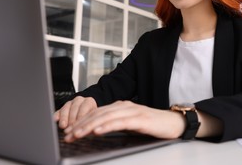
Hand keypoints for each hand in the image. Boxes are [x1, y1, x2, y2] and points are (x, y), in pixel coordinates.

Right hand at [54, 96, 97, 128]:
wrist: (87, 114)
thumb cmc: (91, 119)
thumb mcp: (94, 119)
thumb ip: (92, 122)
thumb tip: (89, 130)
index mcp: (89, 101)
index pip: (85, 107)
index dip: (81, 116)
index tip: (79, 124)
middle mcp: (79, 100)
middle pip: (74, 108)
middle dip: (72, 119)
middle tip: (71, 127)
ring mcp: (70, 103)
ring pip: (66, 109)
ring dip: (64, 118)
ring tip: (63, 126)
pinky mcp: (61, 108)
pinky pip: (58, 111)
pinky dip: (56, 115)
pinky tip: (56, 120)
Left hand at [62, 100, 185, 141]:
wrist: (173, 123)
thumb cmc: (152, 124)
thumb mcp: (129, 124)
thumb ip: (114, 124)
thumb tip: (95, 131)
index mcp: (120, 106)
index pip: (96, 113)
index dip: (81, 122)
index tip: (69, 132)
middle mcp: (125, 106)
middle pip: (98, 114)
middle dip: (80, 125)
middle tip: (68, 135)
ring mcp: (133, 111)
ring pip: (106, 117)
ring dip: (89, 126)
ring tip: (77, 134)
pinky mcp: (140, 119)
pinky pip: (120, 122)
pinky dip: (107, 126)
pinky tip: (97, 131)